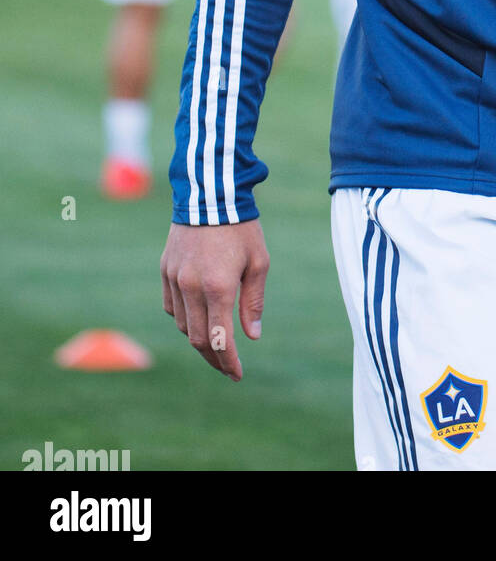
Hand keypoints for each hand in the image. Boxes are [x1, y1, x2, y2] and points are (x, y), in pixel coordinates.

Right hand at [160, 220, 268, 379]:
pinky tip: (199, 318)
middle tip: (228, 368)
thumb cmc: (241, 227)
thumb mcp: (258, 262)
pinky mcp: (165, 270)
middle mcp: (191, 287)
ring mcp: (175, 279)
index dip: (228, 362)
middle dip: (215, 358)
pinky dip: (185, 318)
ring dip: (200, 339)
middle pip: (199, 339)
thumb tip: (251, 336)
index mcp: (217, 287)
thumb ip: (253, 301)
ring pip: (183, 325)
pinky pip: (172, 306)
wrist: (210, 193)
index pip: (220, 340)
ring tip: (217, 345)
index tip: (237, 374)